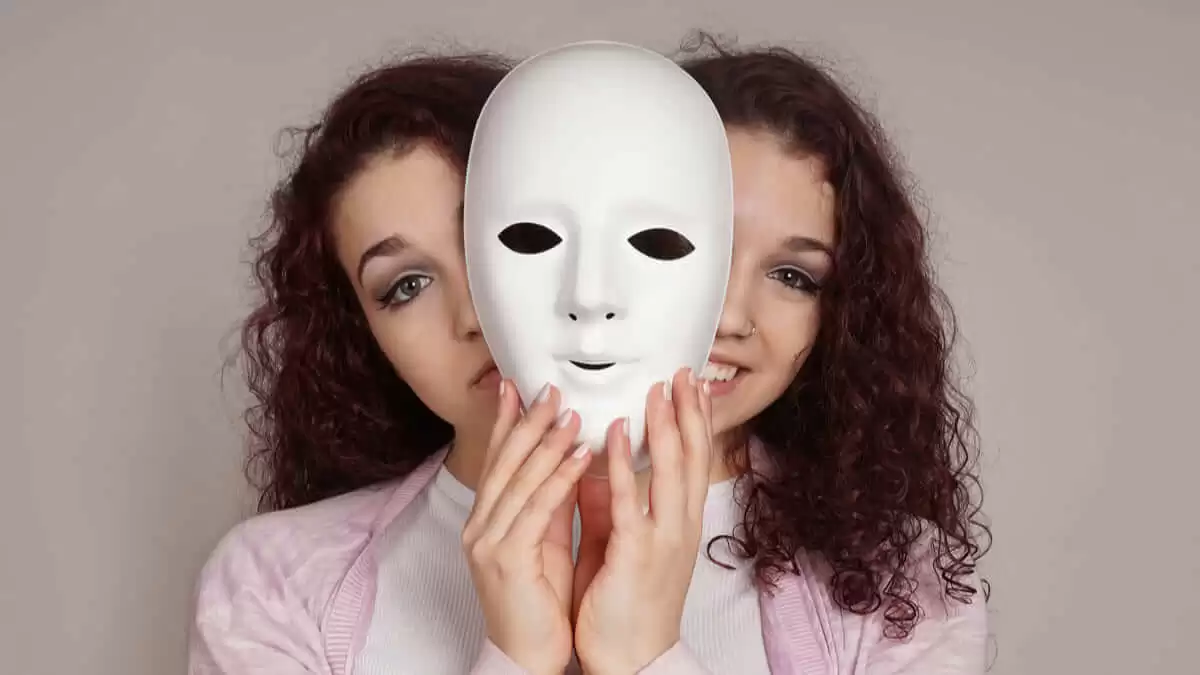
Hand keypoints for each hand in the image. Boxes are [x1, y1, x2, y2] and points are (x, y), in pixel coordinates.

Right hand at [463, 380, 592, 674]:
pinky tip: (580, 456)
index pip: (497, 460)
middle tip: (551, 388)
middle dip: (528, 421)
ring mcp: (489, 542)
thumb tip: (566, 458)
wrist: (525, 657)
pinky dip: (560, 478)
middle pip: (504, 462)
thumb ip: (549, 501)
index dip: (507, 422)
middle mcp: (480, 527)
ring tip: (571, 413)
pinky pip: (538, 509)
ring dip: (547, 443)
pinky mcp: (506, 559)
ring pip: (520, 479)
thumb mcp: (544, 541)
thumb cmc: (537, 604)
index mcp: (486, 521)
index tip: (518, 387)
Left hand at [572, 367, 714, 674]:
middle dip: (689, 412)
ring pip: (670, 471)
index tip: (694, 387)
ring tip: (658, 389)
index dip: (697, 421)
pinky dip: (621, 463)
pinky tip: (612, 433)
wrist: (631, 658)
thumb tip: (600, 467)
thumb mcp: (628, 544)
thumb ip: (616, 504)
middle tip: (685, 373)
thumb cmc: (628, 605)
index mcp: (681, 524)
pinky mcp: (636, 554)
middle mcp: (680, 526)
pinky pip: (629, 500)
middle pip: (692, 457)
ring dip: (665, 426)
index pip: (695, 461)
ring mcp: (663, 539)